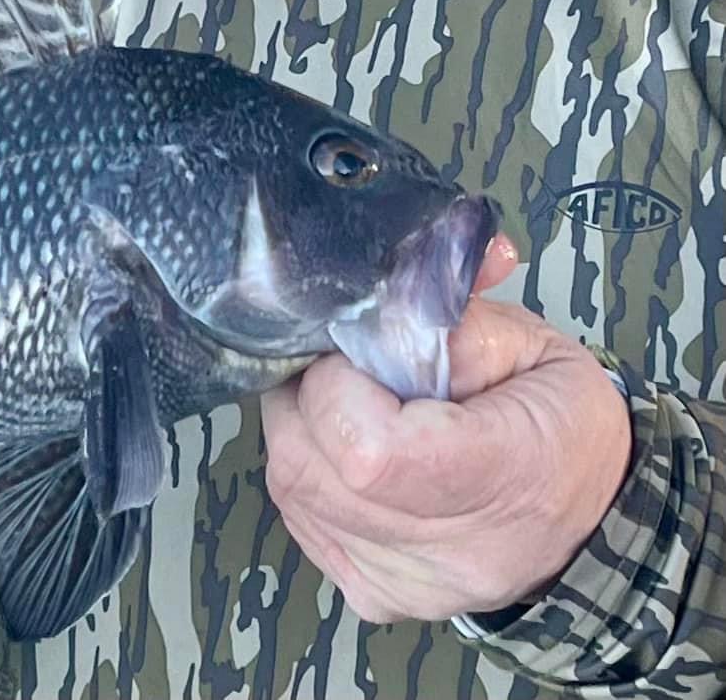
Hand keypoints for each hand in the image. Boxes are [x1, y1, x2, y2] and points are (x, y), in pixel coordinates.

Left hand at [260, 238, 631, 621]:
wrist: (597, 521)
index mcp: (504, 478)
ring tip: (344, 402)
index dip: (335, 386)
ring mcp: (410, 584)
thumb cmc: (564, 422)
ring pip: (293, 492)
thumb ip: (443, 313)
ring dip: (300, 431)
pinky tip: (342, 450)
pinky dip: (308, 473)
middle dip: (303, 397)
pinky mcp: (377, 596)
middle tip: (339, 367)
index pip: (367, 449)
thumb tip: (369, 295)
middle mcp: (453, 552)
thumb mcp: (529, 343)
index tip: (354, 350)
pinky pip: (303, 521)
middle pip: (309, 469)